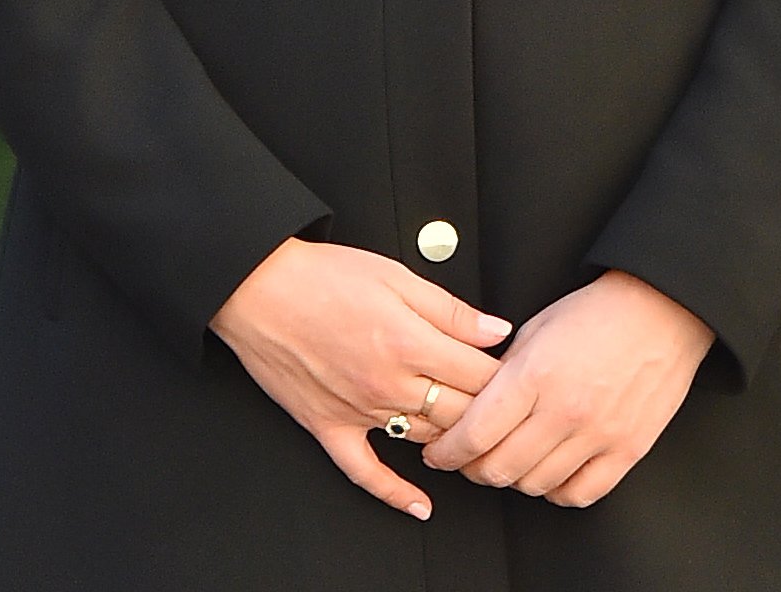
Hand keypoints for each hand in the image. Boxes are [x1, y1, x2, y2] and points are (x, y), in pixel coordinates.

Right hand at [210, 238, 511, 520]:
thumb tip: (496, 330)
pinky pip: (366, 473)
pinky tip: (420, 504)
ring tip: (476, 438)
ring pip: (425, 440)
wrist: (259, 287)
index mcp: (409, 342)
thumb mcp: (396, 276)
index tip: (521, 376)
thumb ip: (451, 309)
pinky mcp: (329, 427)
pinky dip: (395, 493)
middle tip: (508, 410)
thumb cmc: (323, 275)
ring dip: (454, 442)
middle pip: (460, 414)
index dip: (508, 378)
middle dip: (490, 413)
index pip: (479, 376)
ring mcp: (358, 411)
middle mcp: (387, 384)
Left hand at [423, 271, 713, 507]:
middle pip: (500, 467)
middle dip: (472, 469)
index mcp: (535, 374)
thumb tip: (476, 403)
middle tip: (467, 461)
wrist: (661, 311)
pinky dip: (556, 491)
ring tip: (508, 463)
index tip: (438, 453)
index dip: (448, 451)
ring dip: (513, 480)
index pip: (476, 432)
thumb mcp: (536, 327)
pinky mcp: (627, 451)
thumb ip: (505, 370)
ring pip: (535, 486)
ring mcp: (598, 435)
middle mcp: (565, 410)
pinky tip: (549, 475)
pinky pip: (580, 494)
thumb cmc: (598, 312)